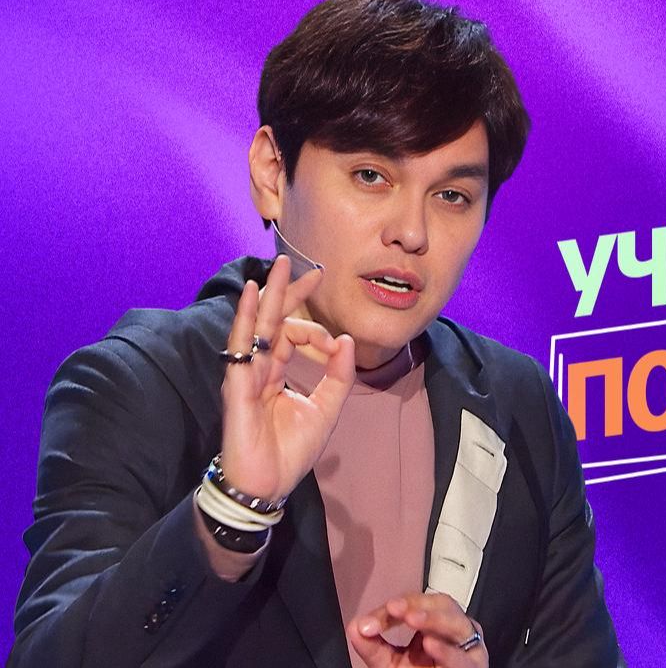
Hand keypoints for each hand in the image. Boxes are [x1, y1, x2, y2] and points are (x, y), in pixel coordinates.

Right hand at [219, 255, 355, 500]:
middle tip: (300, 263)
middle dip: (288, 292)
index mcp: (277, 373)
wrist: (269, 484)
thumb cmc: (291, 450)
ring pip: (257, 326)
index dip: (313, 325)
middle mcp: (259, 368)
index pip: (290, 334)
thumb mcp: (326, 409)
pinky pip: (241, 346)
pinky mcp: (237, 384)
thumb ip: (338, 376)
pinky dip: (245, 318)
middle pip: (273, 321)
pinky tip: (251, 294)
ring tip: (278, 266)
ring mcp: (246, 374)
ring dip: (269, 295)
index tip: (336, 340)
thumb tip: (347, 340)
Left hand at [348, 590, 487, 667]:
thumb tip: (354, 627)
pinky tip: (429, 644)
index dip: (395, 608)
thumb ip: (373, 646)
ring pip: (457, 623)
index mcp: (435, 624)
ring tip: (411, 618)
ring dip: (433, 619)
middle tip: (393, 608)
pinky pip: (463, 658)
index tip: (369, 621)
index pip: (416, 605)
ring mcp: (467, 647)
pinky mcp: (473, 667)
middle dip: (417, 604)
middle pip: (442, 604)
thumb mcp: (391, 663)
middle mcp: (453, 630)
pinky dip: (446, 650)